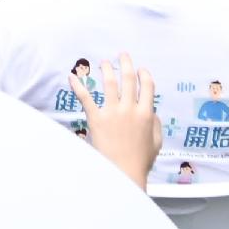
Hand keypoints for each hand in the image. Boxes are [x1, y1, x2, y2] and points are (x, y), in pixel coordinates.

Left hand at [78, 54, 161, 184]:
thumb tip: (152, 111)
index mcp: (146, 114)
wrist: (123, 173)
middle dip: (126, 64)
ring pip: (109, 83)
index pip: (147, 86)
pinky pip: (86, 98)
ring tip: (103, 62)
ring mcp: (112, 113)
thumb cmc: (140, 161)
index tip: (141, 69)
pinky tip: (73, 76)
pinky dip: (78, 86)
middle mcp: (130, 109)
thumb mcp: (156, 142)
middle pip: (128, 79)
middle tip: (122, 55)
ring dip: (106, 70)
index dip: (144, 75)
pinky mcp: (96, 119)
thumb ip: (156, 124)